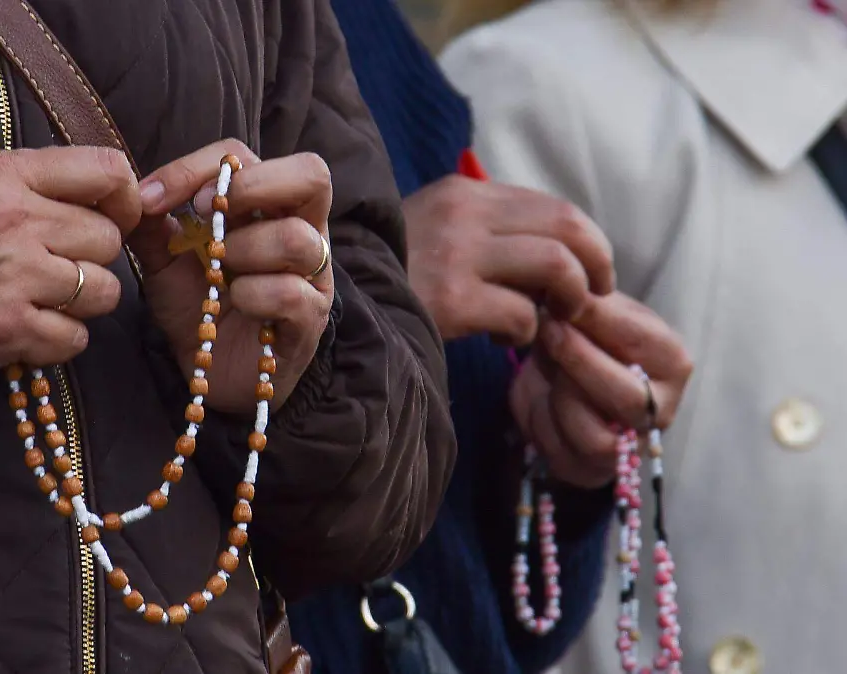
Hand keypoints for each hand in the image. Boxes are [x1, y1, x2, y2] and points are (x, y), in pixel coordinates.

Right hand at [0, 147, 139, 375]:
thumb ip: (31, 182)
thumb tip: (102, 196)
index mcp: (5, 174)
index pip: (106, 171)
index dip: (125, 198)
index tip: (116, 216)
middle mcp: (16, 221)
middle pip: (109, 239)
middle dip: (92, 257)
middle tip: (56, 268)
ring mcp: (14, 276)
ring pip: (103, 291)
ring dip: (82, 302)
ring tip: (42, 300)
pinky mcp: (8, 330)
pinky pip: (76, 338)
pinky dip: (59, 340)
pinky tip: (27, 329)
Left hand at [137, 139, 333, 413]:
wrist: (211, 376)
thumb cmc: (198, 310)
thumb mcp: (165, 262)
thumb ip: (153, 225)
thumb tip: (131, 190)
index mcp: (265, 205)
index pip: (244, 156)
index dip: (197, 165)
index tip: (151, 197)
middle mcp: (301, 229)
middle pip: (311, 174)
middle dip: (251, 185)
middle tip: (206, 211)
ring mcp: (313, 275)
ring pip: (297, 238)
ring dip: (244, 250)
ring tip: (219, 273)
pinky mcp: (311, 319)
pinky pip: (291, 292)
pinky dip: (253, 295)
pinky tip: (236, 304)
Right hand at [404, 176, 614, 344]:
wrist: (334, 300)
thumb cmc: (393, 273)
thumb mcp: (436, 230)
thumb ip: (489, 230)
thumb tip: (561, 253)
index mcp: (463, 193)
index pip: (554, 206)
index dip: (590, 243)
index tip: (594, 273)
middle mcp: (462, 215)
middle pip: (567, 228)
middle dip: (594, 268)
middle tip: (591, 299)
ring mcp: (455, 256)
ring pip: (555, 267)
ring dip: (567, 301)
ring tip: (549, 320)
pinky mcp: (449, 301)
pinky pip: (521, 315)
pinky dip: (526, 334)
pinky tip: (504, 339)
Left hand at [509, 293, 691, 487]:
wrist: (556, 381)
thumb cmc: (583, 338)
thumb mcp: (591, 313)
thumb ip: (586, 305)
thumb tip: (567, 288)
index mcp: (671, 362)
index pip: (645, 345)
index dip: (599, 320)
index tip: (564, 299)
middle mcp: (660, 409)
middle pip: (627, 398)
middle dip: (579, 361)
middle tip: (547, 329)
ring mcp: (627, 446)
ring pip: (594, 435)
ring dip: (559, 395)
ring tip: (544, 363)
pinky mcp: (589, 468)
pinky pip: (561, 452)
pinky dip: (541, 420)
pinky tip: (538, 393)